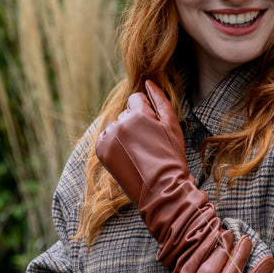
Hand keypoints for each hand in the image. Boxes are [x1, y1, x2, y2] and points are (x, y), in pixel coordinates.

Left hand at [96, 81, 232, 272]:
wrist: (162, 190)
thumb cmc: (172, 157)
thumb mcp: (172, 125)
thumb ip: (160, 100)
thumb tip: (148, 82)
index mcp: (137, 113)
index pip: (136, 99)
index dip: (147, 114)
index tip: (153, 131)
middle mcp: (119, 122)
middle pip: (125, 114)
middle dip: (135, 124)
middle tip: (149, 146)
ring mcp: (108, 138)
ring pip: (115, 127)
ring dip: (124, 135)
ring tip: (139, 155)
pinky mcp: (101, 152)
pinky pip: (105, 140)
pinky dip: (113, 146)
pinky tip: (127, 158)